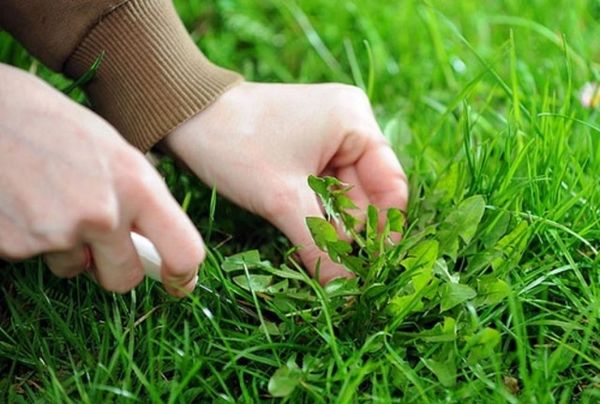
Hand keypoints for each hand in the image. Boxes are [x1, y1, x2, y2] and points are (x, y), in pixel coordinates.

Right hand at [0, 64, 203, 295]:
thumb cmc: (54, 123)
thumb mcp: (114, 150)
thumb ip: (140, 197)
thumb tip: (154, 240)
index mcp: (138, 185)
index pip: (184, 252)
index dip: (183, 275)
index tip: (177, 281)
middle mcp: (104, 215)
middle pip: (125, 279)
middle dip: (115, 268)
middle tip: (101, 244)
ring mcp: (59, 234)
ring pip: (76, 268)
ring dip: (68, 248)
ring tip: (49, 200)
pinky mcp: (18, 245)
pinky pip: (38, 257)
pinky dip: (34, 238)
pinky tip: (25, 201)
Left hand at [164, 82, 407, 282]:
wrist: (184, 117)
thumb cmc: (236, 146)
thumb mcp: (283, 199)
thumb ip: (321, 246)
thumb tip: (349, 294)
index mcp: (356, 122)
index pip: (389, 186)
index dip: (382, 231)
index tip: (370, 270)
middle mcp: (350, 126)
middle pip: (365, 195)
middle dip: (349, 233)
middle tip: (339, 274)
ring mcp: (328, 138)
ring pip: (343, 198)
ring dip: (330, 229)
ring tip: (317, 259)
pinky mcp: (307, 150)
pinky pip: (322, 191)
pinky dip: (315, 216)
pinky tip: (306, 240)